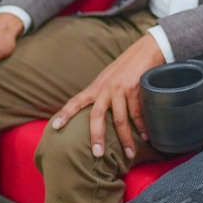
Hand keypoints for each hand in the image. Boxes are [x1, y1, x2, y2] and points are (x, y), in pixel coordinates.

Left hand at [48, 34, 166, 160]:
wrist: (148, 49)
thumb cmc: (128, 66)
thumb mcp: (109, 78)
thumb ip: (101, 93)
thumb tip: (96, 114)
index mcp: (97, 86)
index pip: (76, 101)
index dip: (65, 114)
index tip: (55, 127)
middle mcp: (106, 88)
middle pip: (96, 115)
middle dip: (96, 136)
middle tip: (97, 154)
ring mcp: (121, 88)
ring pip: (120, 119)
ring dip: (126, 139)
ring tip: (129, 153)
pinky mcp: (136, 88)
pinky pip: (138, 113)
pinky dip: (142, 127)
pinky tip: (146, 137)